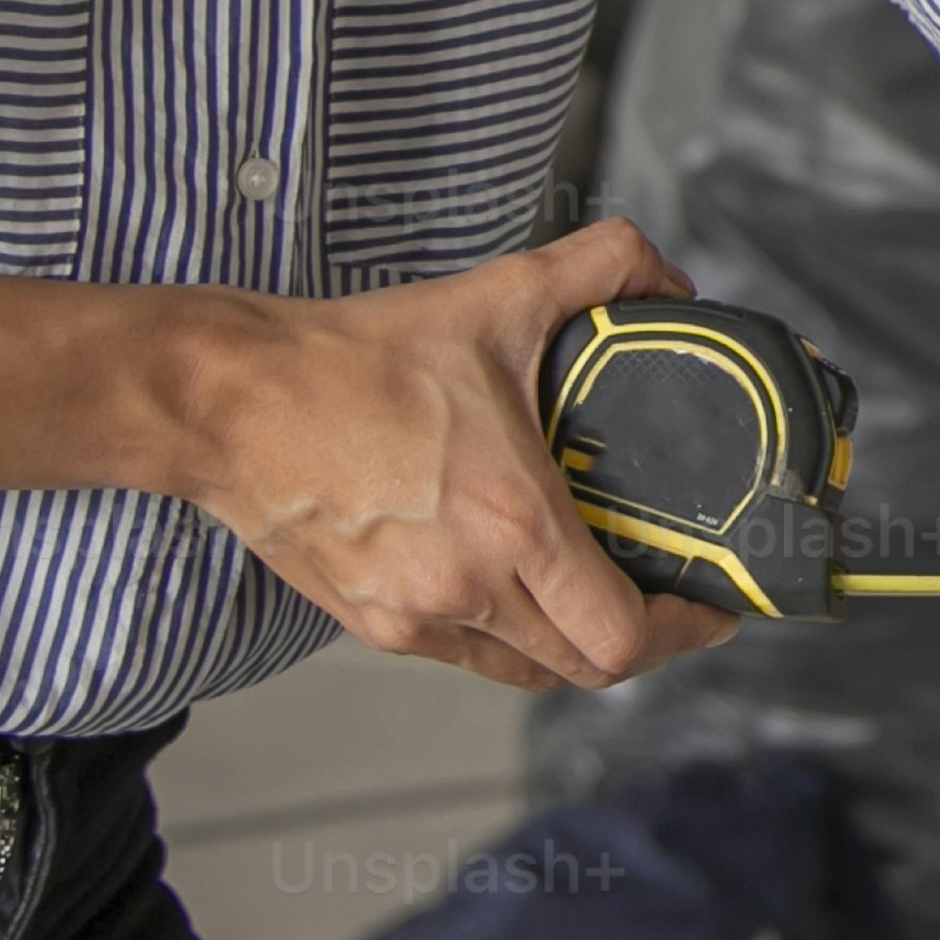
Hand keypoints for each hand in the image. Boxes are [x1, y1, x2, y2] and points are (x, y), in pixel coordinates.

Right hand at [174, 216, 738, 695]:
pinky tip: (518, 587)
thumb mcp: (495, 295)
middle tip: (671, 599)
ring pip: (525, 670)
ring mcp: (412, 616)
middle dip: (645, 643)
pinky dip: (508, 636)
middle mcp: (465, 589)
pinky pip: (466, 655)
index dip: (684, 630)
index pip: (621, 635)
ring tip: (603, 593)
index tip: (711, 604)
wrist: (229, 402)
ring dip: (574, 644)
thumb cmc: (351, 360)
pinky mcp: (370, 624)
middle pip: (585, 669)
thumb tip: (666, 276)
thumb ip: (601, 268)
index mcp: (511, 527)